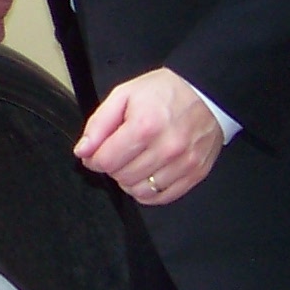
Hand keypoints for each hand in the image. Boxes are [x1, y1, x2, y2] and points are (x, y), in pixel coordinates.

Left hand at [76, 68, 226, 205]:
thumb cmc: (165, 92)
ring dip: (130, 181)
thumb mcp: (124, 95)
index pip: (106, 161)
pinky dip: (149, 191)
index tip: (95, 153)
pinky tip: (147, 174)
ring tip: (134, 162)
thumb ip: (99, 124)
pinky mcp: (196, 173)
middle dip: (113, 167)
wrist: (206, 92)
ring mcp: (184, 163)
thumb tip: (83, 150)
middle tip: (118, 152)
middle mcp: (166, 148)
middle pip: (122, 177)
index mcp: (145, 126)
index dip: (94, 159)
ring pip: (140, 192)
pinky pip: (162, 198)